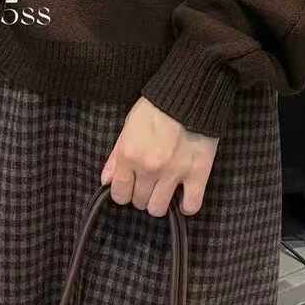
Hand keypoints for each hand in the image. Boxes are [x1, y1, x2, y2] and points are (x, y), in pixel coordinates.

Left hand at [100, 96, 218, 217]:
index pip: (119, 194)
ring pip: (159, 208)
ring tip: (164, 190)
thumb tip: (106, 181)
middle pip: (139, 202)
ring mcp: (174, 173)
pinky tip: (184, 197)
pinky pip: (191, 205)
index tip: (130, 187)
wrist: (189, 95)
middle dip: (141, 195)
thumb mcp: (128, 127)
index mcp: (129, 156)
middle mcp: (149, 168)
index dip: (123, 192)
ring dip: (159, 202)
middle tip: (148, 183)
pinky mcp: (198, 173)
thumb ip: (116, 157)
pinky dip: (187, 206)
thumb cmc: (155, 108)